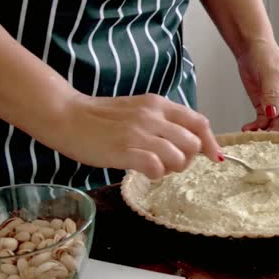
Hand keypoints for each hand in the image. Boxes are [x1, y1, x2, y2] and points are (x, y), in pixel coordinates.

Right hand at [45, 93, 220, 179]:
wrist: (66, 115)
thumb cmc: (101, 117)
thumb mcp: (139, 110)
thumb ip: (163, 122)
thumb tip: (190, 142)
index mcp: (159, 104)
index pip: (199, 122)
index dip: (210, 142)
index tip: (213, 157)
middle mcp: (153, 116)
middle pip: (193, 144)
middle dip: (187, 159)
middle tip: (169, 163)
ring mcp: (139, 133)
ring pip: (178, 157)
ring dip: (171, 168)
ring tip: (155, 167)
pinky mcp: (124, 150)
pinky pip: (156, 167)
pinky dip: (155, 174)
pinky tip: (143, 171)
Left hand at [236, 40, 278, 134]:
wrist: (250, 49)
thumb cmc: (265, 55)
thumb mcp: (269, 73)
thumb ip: (271, 94)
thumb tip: (272, 113)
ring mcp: (278, 106)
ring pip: (277, 126)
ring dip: (268, 134)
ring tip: (258, 139)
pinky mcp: (264, 108)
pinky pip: (263, 123)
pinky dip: (256, 128)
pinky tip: (248, 130)